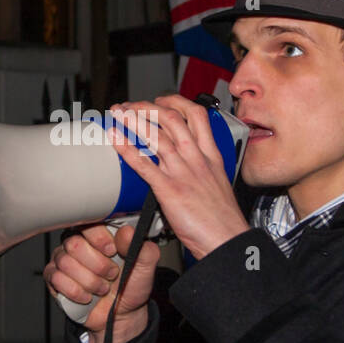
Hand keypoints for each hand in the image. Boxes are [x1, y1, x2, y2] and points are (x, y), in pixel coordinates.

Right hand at [44, 224, 158, 342]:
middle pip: (74, 244)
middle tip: (111, 274)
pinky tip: (87, 296)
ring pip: (66, 263)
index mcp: (99, 234)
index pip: (88, 222)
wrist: (121, 314)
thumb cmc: (130, 285)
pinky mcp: (54, 277)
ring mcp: (63, 259)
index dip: (99, 238)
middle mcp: (78, 242)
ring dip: (90, 282)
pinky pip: (57, 279)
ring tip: (102, 287)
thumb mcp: (145, 267)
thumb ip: (140, 247)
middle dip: (97, 265)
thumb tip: (127, 231)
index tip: (113, 251)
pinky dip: (76, 292)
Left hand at [107, 95, 249, 259]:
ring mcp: (183, 173)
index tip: (160, 101)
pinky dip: (127, 149)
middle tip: (130, 106)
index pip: (197, 116)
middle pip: (172, 119)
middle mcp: (197, 159)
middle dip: (147, 107)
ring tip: (118, 113)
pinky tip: (116, 139)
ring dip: (133, 120)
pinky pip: (145, 165)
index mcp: (211, 157)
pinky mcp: (170, 190)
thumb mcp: (218, 185)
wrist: (227, 241)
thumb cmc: (223, 221)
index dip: (176, 102)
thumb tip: (184, 169)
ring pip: (157, 136)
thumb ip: (201, 171)